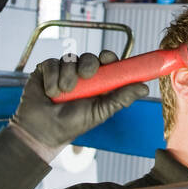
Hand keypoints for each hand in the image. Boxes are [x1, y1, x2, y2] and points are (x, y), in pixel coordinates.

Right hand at [10, 50, 148, 152]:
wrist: (43, 131)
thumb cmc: (72, 124)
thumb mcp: (100, 112)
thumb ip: (121, 98)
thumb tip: (144, 88)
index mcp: (97, 82)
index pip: (107, 62)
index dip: (109, 57)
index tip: (108, 59)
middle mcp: (80, 74)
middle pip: (90, 57)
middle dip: (89, 64)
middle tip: (85, 76)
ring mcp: (63, 70)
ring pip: (70, 59)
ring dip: (67, 76)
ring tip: (62, 94)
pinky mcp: (45, 70)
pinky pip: (52, 63)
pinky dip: (52, 78)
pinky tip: (51, 92)